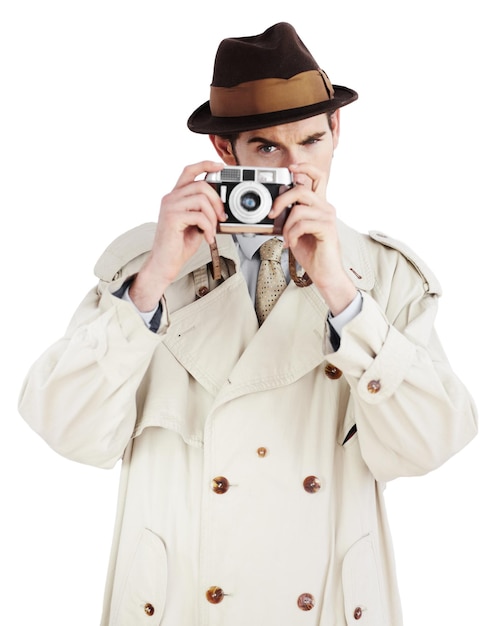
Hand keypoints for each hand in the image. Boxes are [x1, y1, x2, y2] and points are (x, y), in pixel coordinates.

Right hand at [129, 161, 225, 311]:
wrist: (164, 264)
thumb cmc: (179, 246)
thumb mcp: (195, 223)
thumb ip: (203, 210)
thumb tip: (221, 205)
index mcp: (175, 196)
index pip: (189, 171)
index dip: (205, 165)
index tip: (220, 167)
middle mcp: (170, 198)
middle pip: (201, 185)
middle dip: (217, 201)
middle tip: (221, 217)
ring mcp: (170, 206)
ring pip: (202, 199)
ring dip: (213, 217)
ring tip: (212, 230)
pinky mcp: (172, 217)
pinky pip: (199, 216)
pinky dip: (208, 228)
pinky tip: (207, 238)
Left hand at [269, 162, 356, 314]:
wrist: (324, 273)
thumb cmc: (311, 252)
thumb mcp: (295, 230)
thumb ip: (290, 215)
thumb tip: (276, 205)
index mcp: (319, 205)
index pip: (318, 177)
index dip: (305, 168)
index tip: (291, 168)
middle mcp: (325, 207)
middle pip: (301, 190)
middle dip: (281, 200)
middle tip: (272, 213)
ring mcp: (327, 217)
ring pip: (298, 210)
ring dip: (286, 226)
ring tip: (287, 238)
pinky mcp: (327, 229)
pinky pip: (302, 224)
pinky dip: (292, 234)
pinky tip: (292, 243)